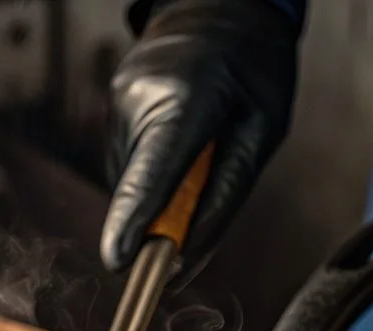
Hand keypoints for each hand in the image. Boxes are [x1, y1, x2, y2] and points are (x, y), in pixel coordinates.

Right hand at [101, 0, 300, 272]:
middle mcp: (139, 102)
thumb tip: (184, 263)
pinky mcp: (111, 114)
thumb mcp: (262, 133)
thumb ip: (223, 199)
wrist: (219, 6)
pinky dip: (152, 178)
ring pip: (132, 186)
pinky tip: (178, 149)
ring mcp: (118, 107)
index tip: (119, 262)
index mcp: (186, 98)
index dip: (134, 222)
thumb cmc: (252, 68)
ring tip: (197, 156)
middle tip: (195, 218)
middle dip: (160, 221)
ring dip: (160, 195)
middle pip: (139, 193)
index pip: (151, 174)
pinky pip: (129, 170)